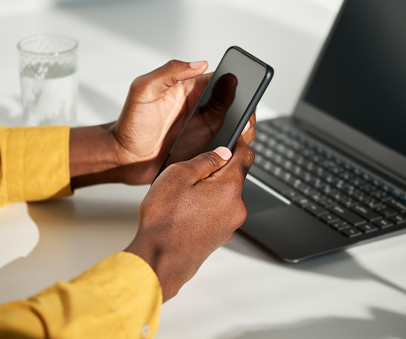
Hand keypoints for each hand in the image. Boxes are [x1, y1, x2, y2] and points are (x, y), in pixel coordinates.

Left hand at [69, 60, 255, 188]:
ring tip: (242, 132)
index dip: (236, 83)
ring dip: (244, 128)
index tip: (243, 88)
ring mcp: (203, 130)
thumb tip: (200, 63)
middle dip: (246, 107)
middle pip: (234, 103)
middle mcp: (200, 109)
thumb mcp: (144, 89)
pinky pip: (225, 145)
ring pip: (235, 124)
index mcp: (189, 90)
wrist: (124, 158)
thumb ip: (170, 71)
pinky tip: (234, 148)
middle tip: (246, 116)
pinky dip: (235, 146)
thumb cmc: (130, 123)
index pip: (220, 81)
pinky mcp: (203, 149)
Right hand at [124, 139, 254, 301]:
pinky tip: (185, 212)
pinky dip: (207, 207)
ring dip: (211, 190)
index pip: (246, 156)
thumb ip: (205, 160)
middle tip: (192, 171)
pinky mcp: (220, 237)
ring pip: (225, 196)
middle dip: (218, 169)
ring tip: (183, 195)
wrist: (159, 261)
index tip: (235, 137)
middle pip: (235, 177)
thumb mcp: (178, 175)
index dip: (239, 143)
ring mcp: (230, 225)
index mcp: (230, 188)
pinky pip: (218, 213)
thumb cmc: (164, 220)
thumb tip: (222, 152)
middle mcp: (237, 207)